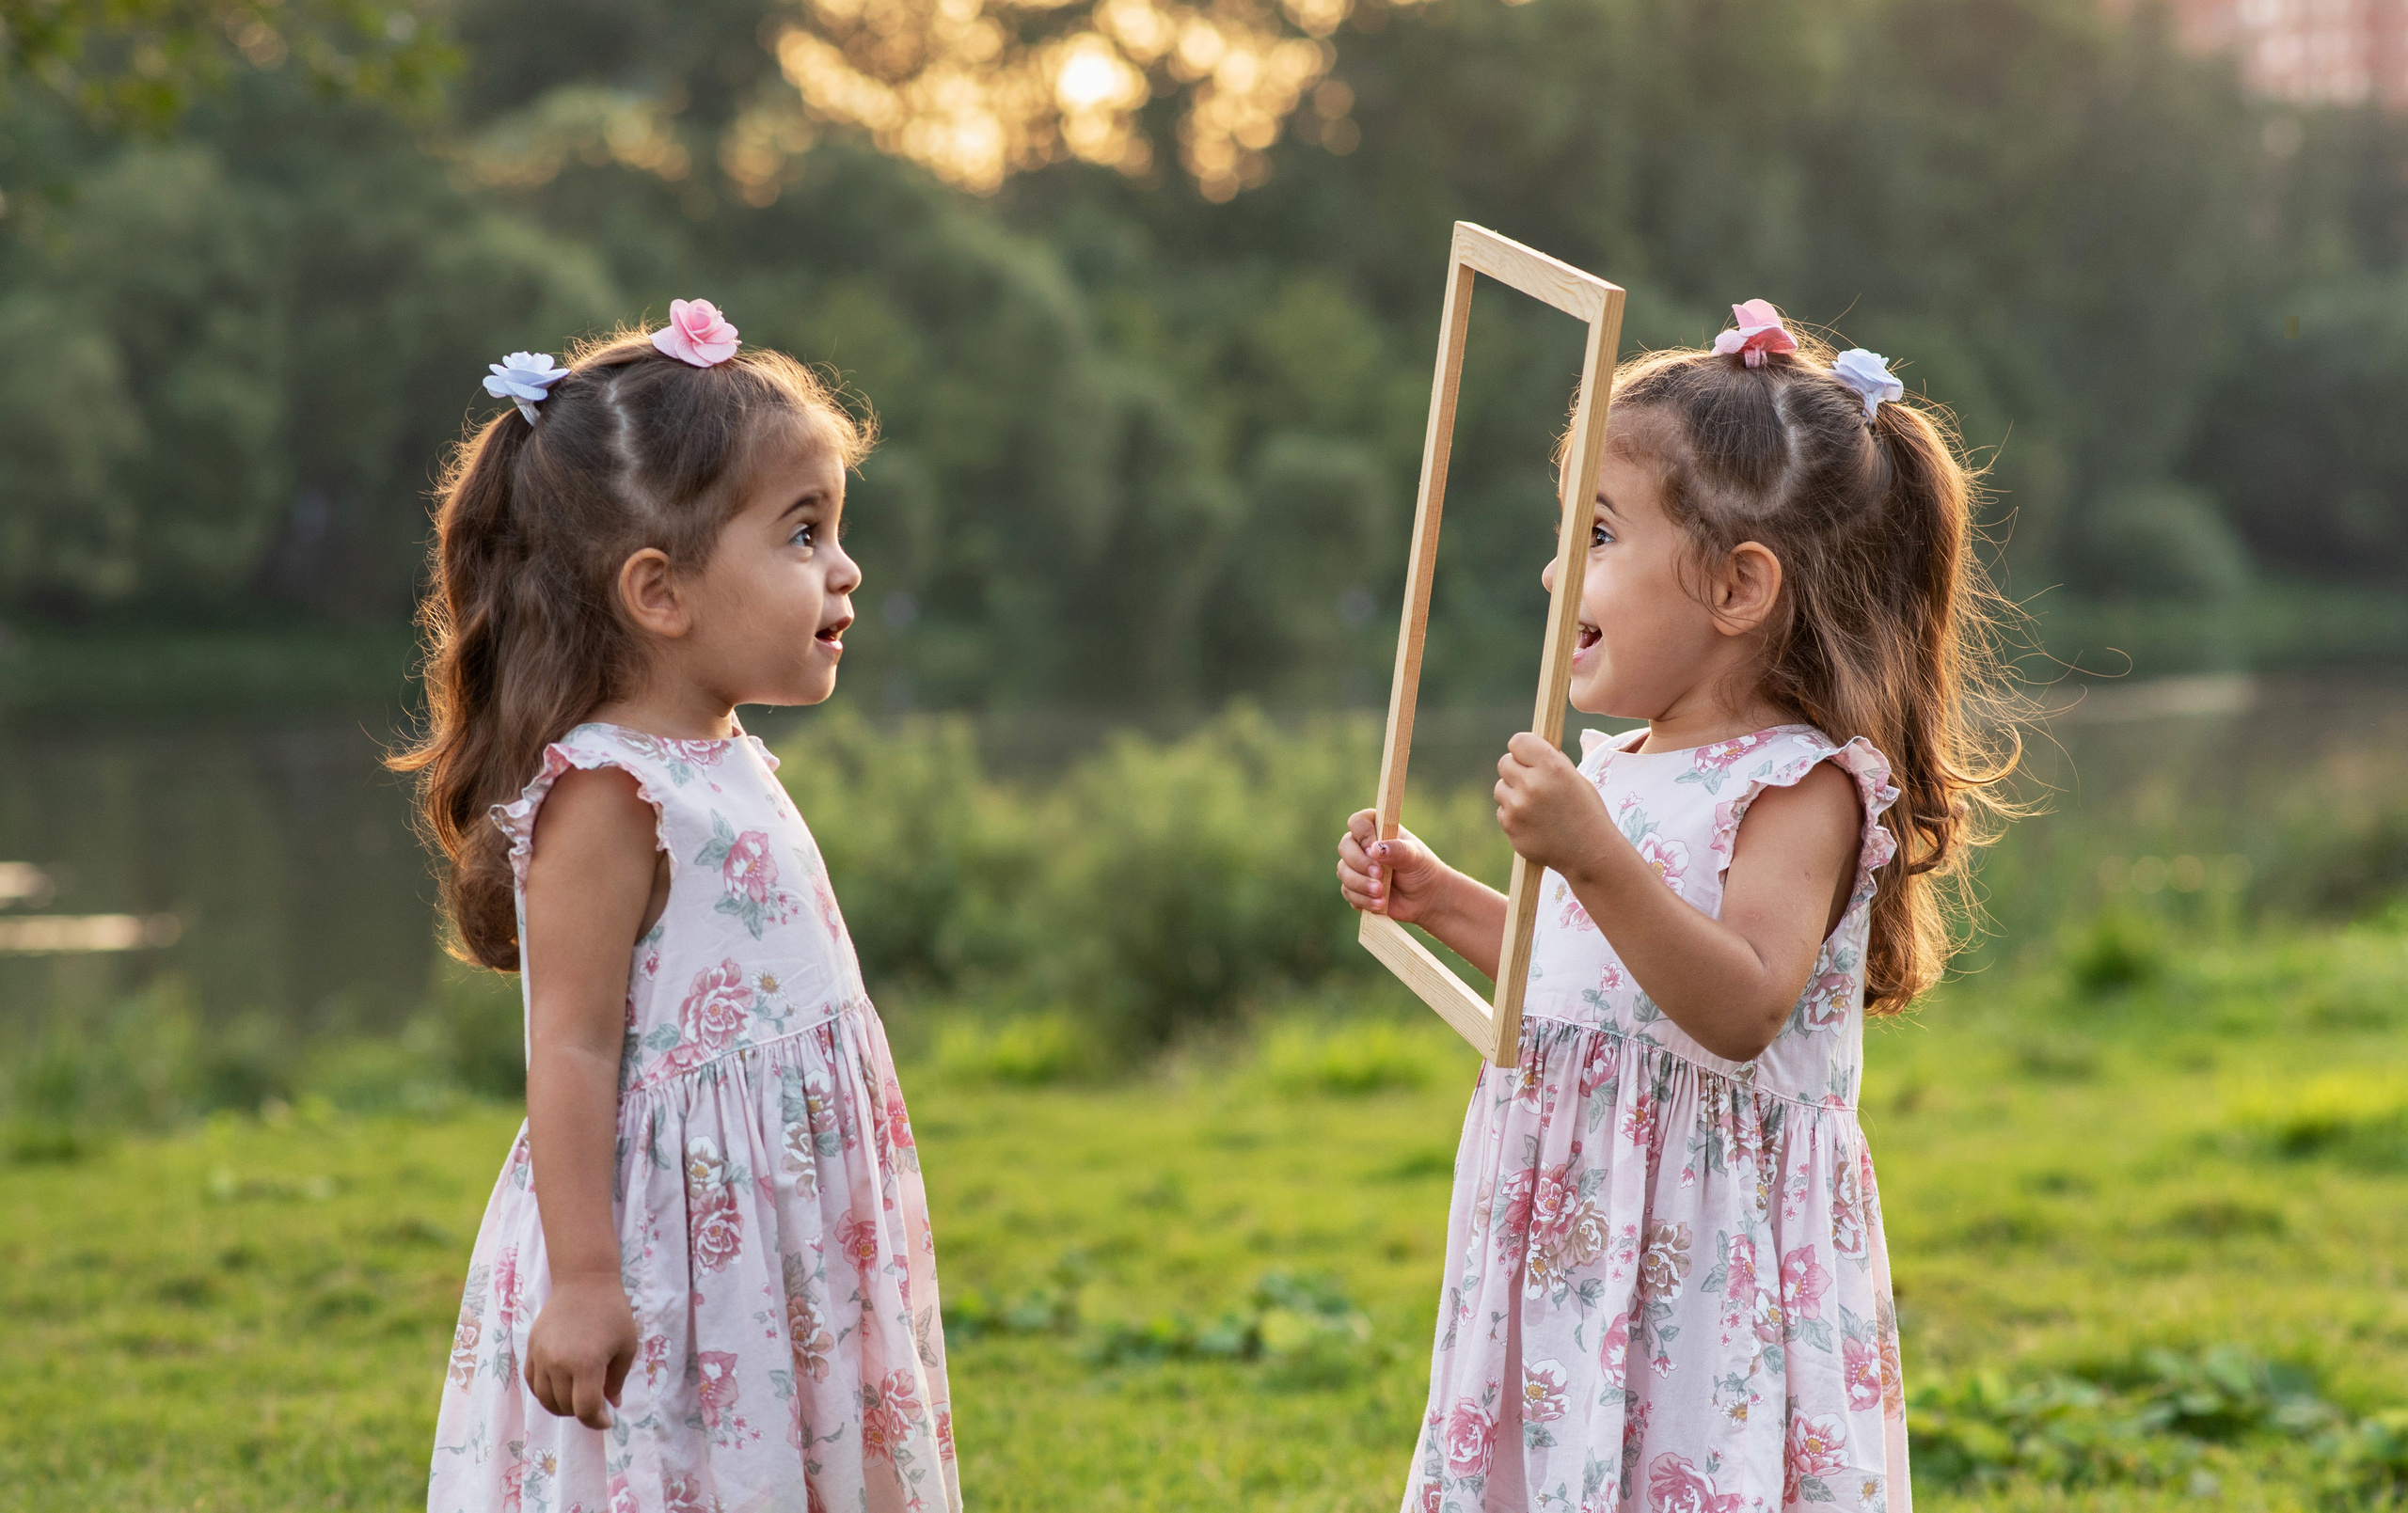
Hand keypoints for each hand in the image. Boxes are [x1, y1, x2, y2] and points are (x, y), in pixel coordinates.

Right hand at [524, 1272, 637, 1428]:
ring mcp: (541, 1356)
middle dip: (582, 1413)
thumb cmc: (612, 1312)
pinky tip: (560, 1388)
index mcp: (586, 1364)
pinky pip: (532, 1383)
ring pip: (545, 1399)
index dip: (596, 1422)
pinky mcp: (531, 1349)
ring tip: (578, 1398)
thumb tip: (611, 1405)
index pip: (585, 1409)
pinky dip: (545, 1393)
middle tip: (596, 1405)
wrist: (583, 1281)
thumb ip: (617, 1380)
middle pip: (564, 1407)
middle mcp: (558, 1363)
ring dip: (562, 1406)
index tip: (607, 1420)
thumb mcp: (627, 1346)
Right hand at [1337, 810, 1450, 925]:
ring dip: (1361, 884)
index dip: (1363, 835)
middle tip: (1379, 874)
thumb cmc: (1421, 869)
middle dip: (1359, 863)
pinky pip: (1348, 892)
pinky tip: (1380, 903)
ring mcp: (1357, 868)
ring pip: (1343, 872)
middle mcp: (1363, 846)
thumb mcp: (1416, 857)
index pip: (1358, 822)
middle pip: (1344, 847)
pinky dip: (1363, 899)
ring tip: (1381, 893)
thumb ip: (1398, 850)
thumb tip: (1375, 849)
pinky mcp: (1355, 888)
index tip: (1376, 850)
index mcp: (1377, 830)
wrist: (1425, 898)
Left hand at [1495, 733, 1612, 876]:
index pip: (1519, 741)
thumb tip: (1528, 749)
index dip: (1522, 749)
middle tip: (1531, 782)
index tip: (1526, 756)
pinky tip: (1534, 823)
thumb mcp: (1575, 778)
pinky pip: (1502, 811)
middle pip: (1504, 763)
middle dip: (1516, 770)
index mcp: (1552, 767)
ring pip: (1500, 788)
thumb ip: (1550, 762)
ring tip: (1536, 807)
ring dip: (1513, 793)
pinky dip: (1513, 815)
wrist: (1590, 852)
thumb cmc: (1586, 812)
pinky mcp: (1510, 826)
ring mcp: (1517, 807)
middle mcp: (1532, 784)